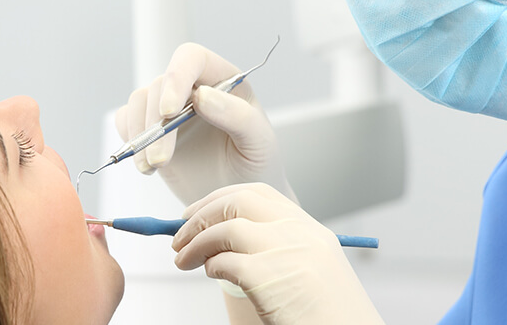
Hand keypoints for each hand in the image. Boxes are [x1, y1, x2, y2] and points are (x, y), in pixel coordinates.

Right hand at [116, 43, 293, 204]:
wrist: (237, 200)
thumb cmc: (256, 167)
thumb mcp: (259, 142)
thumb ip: (238, 116)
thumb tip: (202, 96)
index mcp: (224, 81)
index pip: (192, 58)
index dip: (177, 77)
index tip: (170, 111)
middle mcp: (194, 89)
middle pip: (160, 85)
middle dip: (156, 124)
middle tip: (162, 160)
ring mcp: (170, 110)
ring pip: (140, 102)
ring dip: (141, 135)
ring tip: (155, 165)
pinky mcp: (152, 131)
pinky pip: (127, 122)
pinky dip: (130, 142)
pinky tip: (148, 166)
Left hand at [172, 183, 382, 324]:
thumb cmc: (327, 313)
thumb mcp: (311, 267)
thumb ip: (278, 247)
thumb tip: (223, 239)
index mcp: (309, 228)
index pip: (257, 194)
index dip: (219, 199)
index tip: (197, 212)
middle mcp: (298, 233)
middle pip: (236, 202)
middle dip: (200, 216)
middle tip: (179, 235)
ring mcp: (284, 252)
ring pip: (224, 228)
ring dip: (195, 243)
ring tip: (183, 259)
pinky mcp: (267, 277)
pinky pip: (223, 262)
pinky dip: (209, 265)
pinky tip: (210, 274)